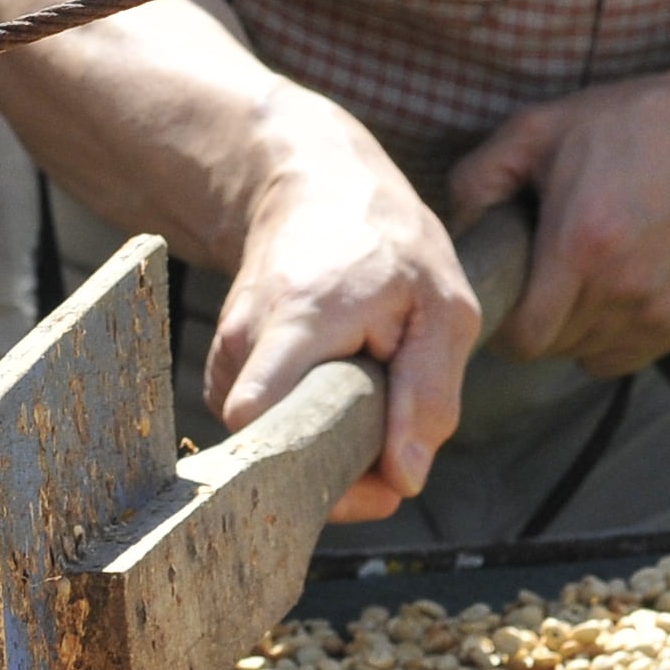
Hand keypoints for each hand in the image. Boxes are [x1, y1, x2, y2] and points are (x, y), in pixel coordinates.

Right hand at [206, 119, 479, 520]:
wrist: (316, 188)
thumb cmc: (390, 244)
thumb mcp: (443, 306)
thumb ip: (430, 394)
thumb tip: (403, 481)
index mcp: (299, 320)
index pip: (258, 417)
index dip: (311, 470)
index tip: (371, 480)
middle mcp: (245, 340)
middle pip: (271, 451)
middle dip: (332, 470)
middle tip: (386, 439)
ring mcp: (227, 354)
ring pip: (271, 443)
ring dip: (325, 444)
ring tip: (364, 390)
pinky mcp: (226, 368)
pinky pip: (267, 427)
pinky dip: (306, 425)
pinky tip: (336, 388)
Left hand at [447, 66, 669, 378]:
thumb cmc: (623, 125)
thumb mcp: (536, 129)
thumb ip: (479, 179)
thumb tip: (458, 235)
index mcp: (579, 245)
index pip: (521, 338)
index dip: (501, 325)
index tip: (503, 294)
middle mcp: (620, 288)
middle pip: (550, 348)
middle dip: (532, 321)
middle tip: (536, 274)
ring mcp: (655, 310)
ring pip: (584, 353)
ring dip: (568, 328)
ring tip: (576, 274)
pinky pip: (620, 356)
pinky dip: (604, 336)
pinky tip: (607, 289)